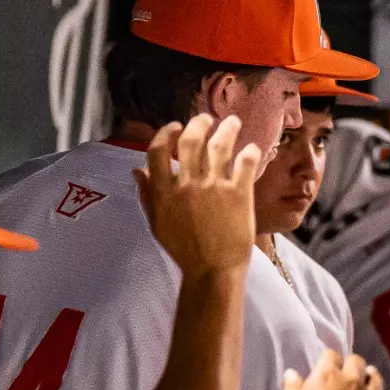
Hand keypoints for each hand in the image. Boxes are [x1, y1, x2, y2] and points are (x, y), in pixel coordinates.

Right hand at [135, 115, 261, 280]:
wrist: (212, 270)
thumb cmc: (184, 249)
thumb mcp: (157, 223)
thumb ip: (147, 194)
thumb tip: (137, 170)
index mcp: (164, 191)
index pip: (158, 151)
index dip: (166, 133)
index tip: (175, 127)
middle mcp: (188, 184)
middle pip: (191, 141)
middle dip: (199, 124)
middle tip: (207, 118)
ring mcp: (214, 187)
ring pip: (220, 146)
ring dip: (227, 129)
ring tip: (232, 122)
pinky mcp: (239, 194)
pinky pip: (245, 163)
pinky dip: (250, 151)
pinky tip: (252, 147)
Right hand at [280, 350, 389, 389]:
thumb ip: (291, 387)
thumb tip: (292, 372)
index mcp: (328, 375)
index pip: (331, 355)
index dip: (329, 359)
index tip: (327, 366)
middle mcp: (353, 381)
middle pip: (357, 361)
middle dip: (353, 364)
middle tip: (349, 373)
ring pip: (377, 378)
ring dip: (371, 377)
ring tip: (368, 380)